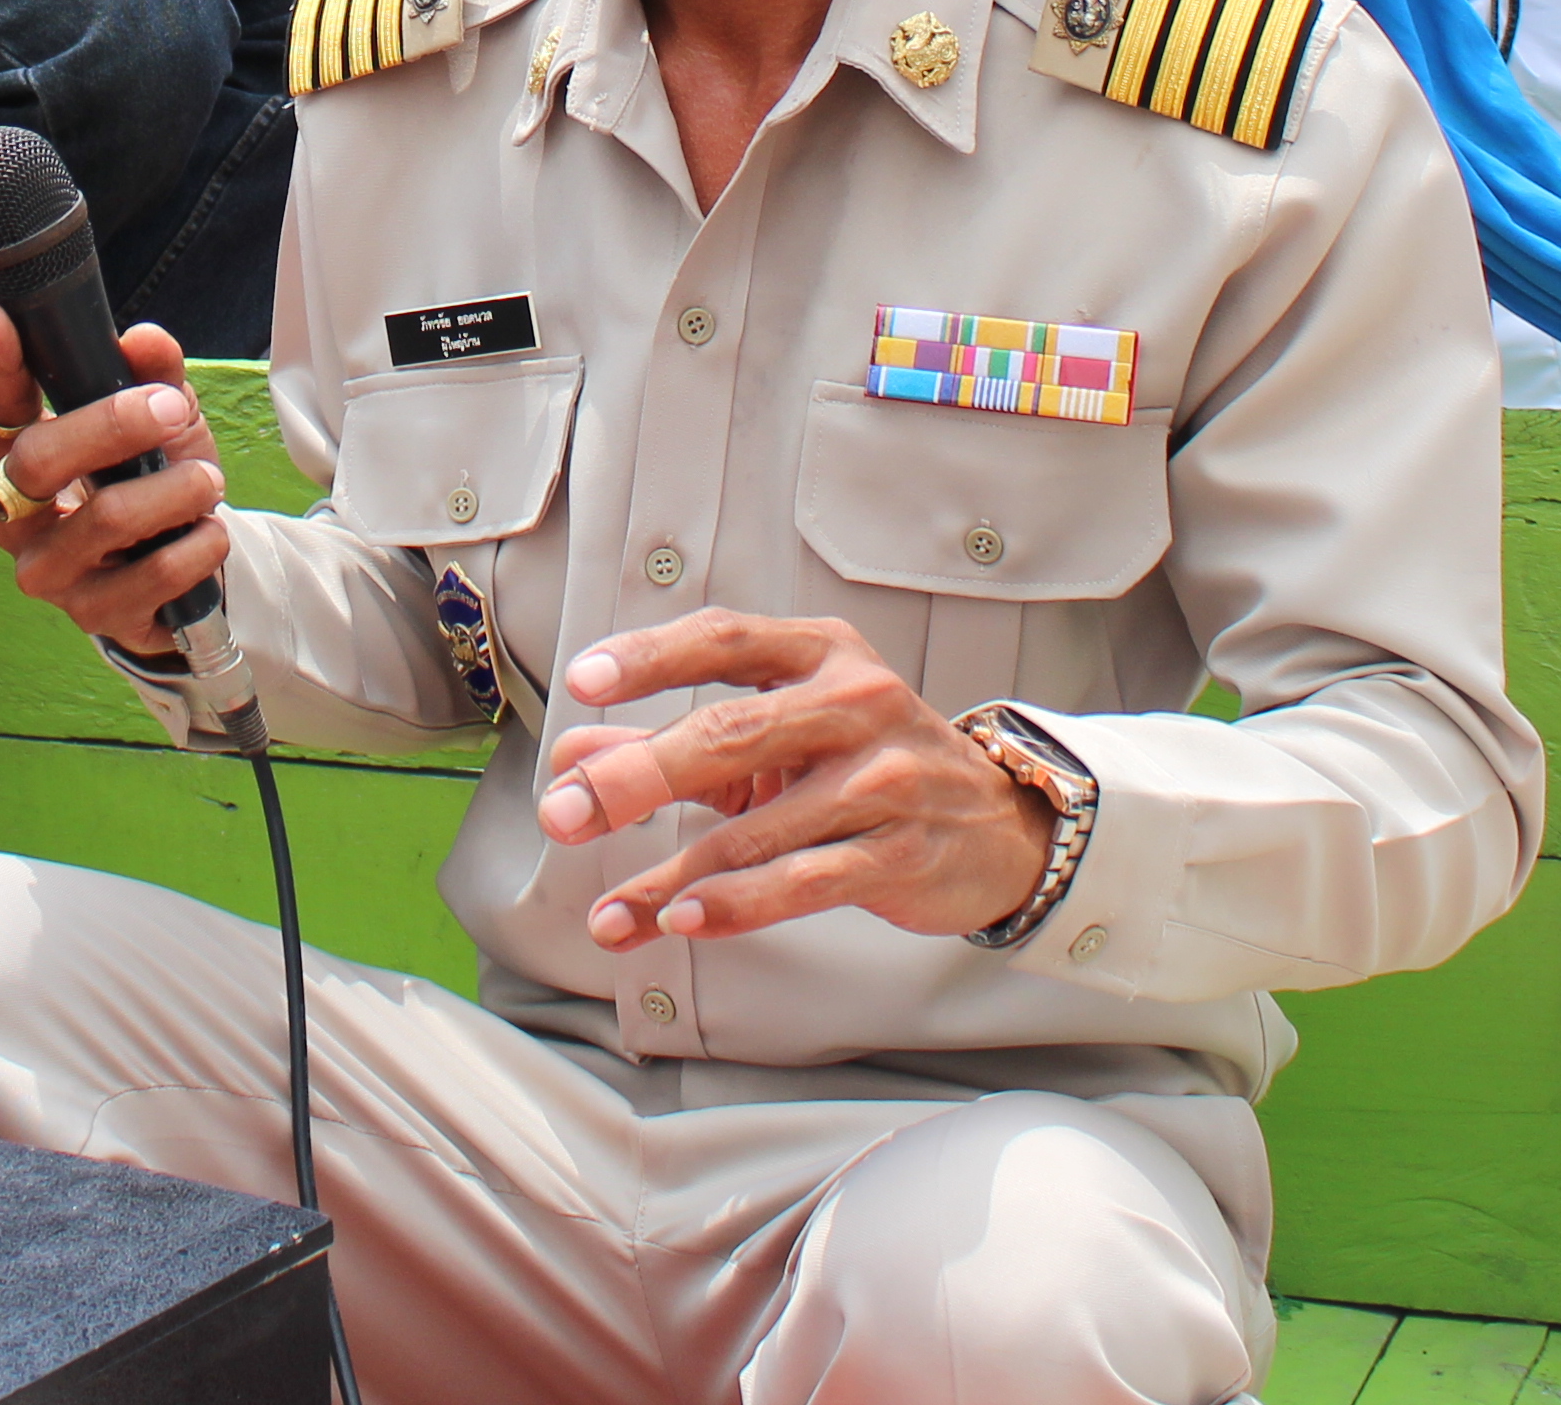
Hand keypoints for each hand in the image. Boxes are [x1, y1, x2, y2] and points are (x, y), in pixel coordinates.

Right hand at [0, 300, 233, 652]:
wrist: (177, 573)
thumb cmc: (149, 482)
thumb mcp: (160, 421)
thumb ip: (153, 376)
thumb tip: (145, 340)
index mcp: (14, 454)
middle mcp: (12, 514)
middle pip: (38, 460)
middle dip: (113, 425)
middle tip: (170, 410)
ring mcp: (47, 571)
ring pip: (104, 519)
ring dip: (173, 492)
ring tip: (208, 481)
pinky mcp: (91, 615)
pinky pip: (150, 576)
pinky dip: (195, 546)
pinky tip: (208, 533)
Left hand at [531, 611, 1058, 946]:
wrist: (997, 825)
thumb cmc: (869, 765)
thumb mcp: (777, 737)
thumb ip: (675, 743)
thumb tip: (574, 760)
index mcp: (821, 654)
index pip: (724, 639)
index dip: (650, 656)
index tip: (581, 681)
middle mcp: (857, 704)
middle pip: (731, 733)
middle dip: (637, 777)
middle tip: (563, 813)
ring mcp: (886, 779)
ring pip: (758, 828)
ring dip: (671, 876)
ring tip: (608, 913)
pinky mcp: (902, 852)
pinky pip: (805, 881)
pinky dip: (739, 904)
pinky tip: (684, 920)